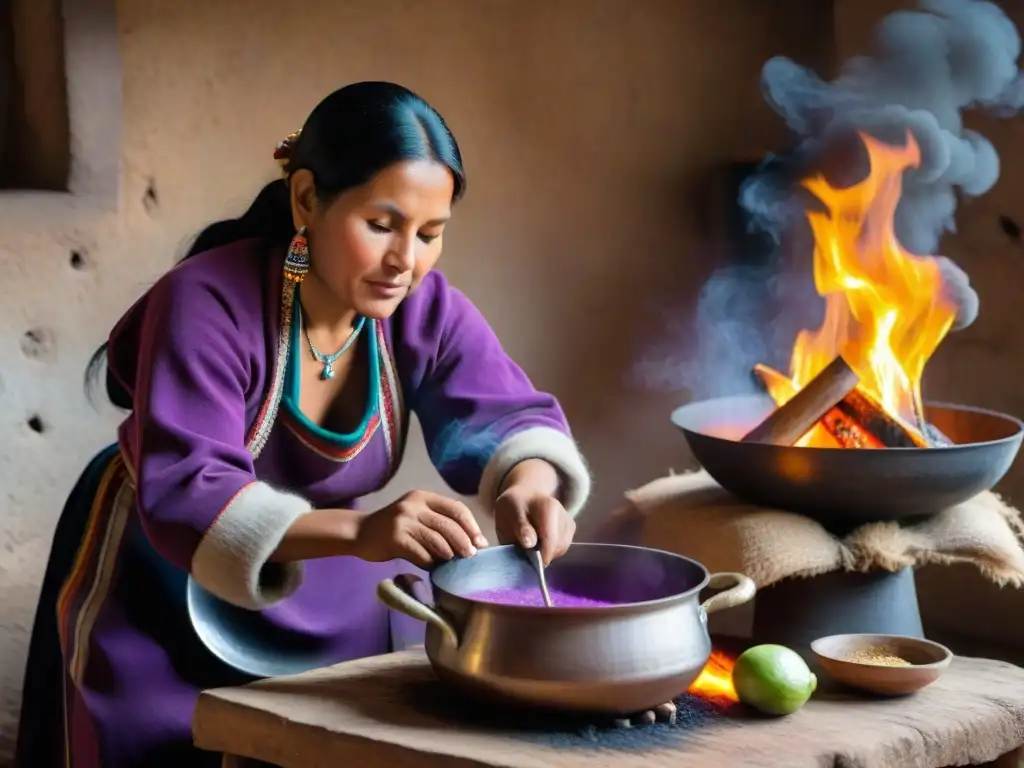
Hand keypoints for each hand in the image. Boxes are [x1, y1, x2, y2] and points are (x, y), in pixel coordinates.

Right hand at [355, 490, 488, 567]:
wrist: (360, 533)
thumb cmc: (394, 528)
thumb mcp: (417, 516)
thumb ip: (439, 524)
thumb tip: (472, 543)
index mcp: (423, 497)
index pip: (456, 508)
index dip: (471, 526)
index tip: (480, 543)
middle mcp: (414, 505)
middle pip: (449, 525)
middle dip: (464, 543)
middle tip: (470, 556)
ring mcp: (403, 521)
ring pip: (437, 541)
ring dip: (448, 555)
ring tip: (451, 562)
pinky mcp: (395, 538)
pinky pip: (421, 554)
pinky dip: (430, 562)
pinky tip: (432, 566)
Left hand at [493, 486, 575, 565]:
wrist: (524, 497)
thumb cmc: (512, 508)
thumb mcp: (508, 515)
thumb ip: (520, 529)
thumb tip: (529, 544)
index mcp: (548, 507)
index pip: (550, 538)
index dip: (542, 556)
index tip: (531, 563)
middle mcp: (563, 512)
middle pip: (558, 545)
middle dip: (543, 554)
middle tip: (526, 553)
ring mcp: (568, 520)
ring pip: (561, 548)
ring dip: (547, 553)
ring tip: (531, 546)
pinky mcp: (570, 528)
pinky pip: (563, 547)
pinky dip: (551, 550)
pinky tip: (540, 544)